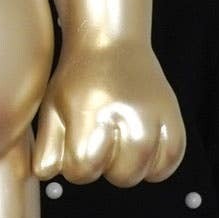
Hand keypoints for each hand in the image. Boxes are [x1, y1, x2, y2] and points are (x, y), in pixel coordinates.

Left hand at [32, 42, 184, 185]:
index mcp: (90, 110)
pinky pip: (173, 157)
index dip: (76, 168)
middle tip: (99, 146)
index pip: (84, 168)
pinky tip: (142, 154)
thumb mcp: (52, 107)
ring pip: (148, 171)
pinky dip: (159, 164)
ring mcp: (154, 113)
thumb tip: (46, 175)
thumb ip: (47, 147)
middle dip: (106, 170)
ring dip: (132, 169)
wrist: (111, 42)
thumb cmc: (77, 78)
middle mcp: (126, 112)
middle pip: (122, 175)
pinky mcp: (172, 113)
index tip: (75, 149)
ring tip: (119, 149)